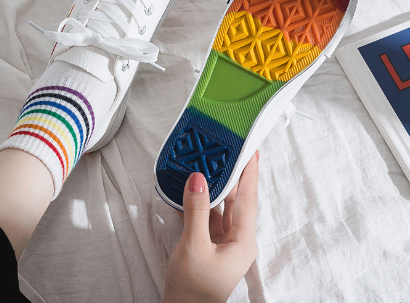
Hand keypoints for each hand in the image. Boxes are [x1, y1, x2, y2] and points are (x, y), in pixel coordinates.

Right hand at [161, 151, 258, 302]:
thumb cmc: (193, 289)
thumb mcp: (193, 247)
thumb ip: (197, 210)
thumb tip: (199, 178)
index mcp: (243, 240)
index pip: (248, 198)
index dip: (250, 172)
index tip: (250, 150)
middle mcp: (237, 239)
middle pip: (236, 200)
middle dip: (232, 175)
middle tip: (227, 151)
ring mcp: (224, 243)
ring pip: (221, 208)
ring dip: (213, 188)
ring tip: (207, 165)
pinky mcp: (210, 246)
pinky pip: (208, 218)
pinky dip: (199, 204)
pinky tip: (189, 192)